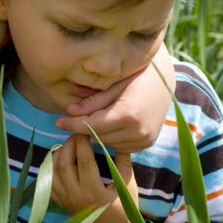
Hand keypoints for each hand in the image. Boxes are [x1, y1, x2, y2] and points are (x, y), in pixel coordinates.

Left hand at [51, 134, 138, 222]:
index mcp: (94, 192)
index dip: (83, 141)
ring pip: (52, 170)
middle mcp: (75, 196)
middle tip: (78, 135)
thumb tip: (117, 137)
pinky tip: (60, 159)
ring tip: (70, 146)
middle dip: (69, 144)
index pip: (83, 159)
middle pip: (63, 162)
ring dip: (58, 153)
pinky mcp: (59, 202)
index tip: (86, 129)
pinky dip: (49, 167)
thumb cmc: (125, 207)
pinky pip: (46, 180)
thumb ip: (122, 160)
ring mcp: (64, 200)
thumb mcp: (128, 184)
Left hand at [55, 44, 175, 152]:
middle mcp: (139, 131)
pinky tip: (107, 124)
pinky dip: (110, 137)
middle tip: (69, 118)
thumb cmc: (136, 77)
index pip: (92, 125)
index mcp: (129, 114)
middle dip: (82, 128)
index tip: (57, 121)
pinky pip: (120, 146)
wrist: (164, 81)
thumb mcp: (113, 85)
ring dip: (96, 133)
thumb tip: (69, 111)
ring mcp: (145, 139)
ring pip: (108, 143)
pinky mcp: (147, 143)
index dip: (72, 124)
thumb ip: (92, 101)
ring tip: (91, 118)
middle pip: (98, 136)